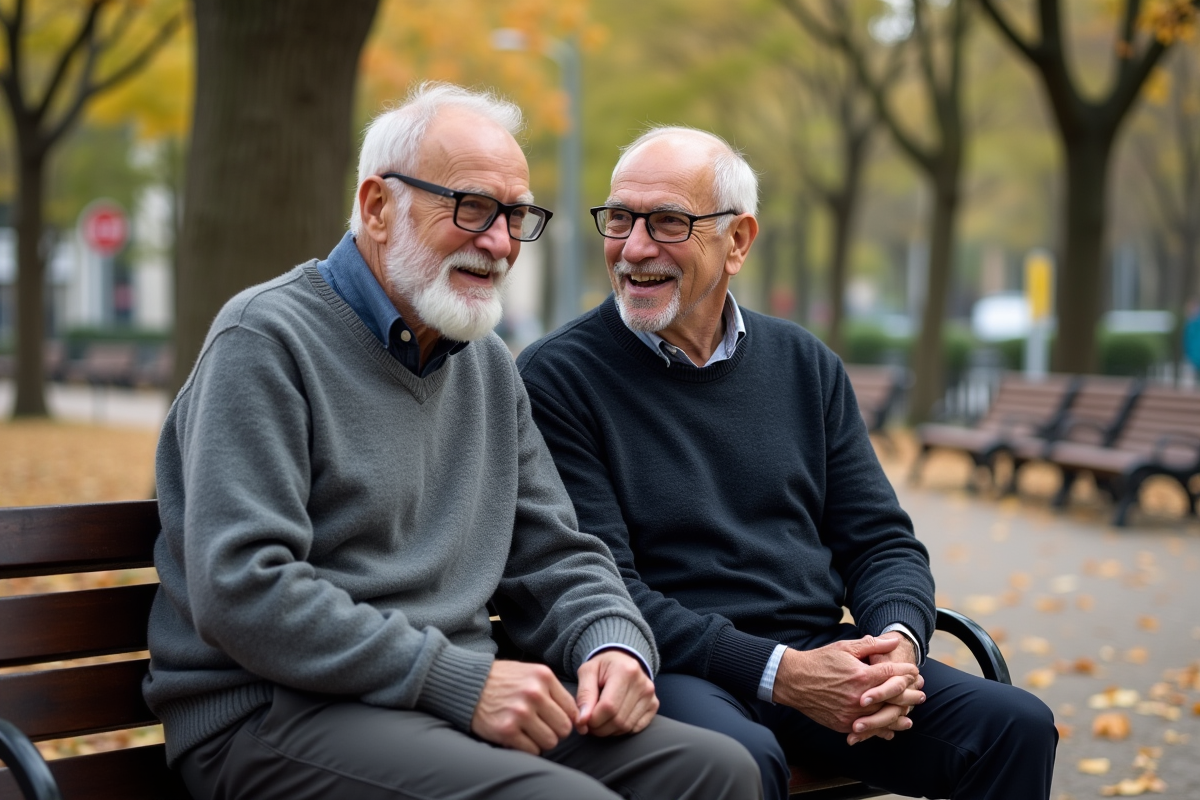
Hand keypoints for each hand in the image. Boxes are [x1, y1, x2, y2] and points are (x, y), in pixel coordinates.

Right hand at [470, 660, 577, 753]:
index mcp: (544, 677)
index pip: (572, 709)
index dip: (566, 719)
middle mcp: (534, 694)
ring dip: (541, 741)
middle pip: (564, 728)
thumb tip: (578, 719)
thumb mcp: (531, 674)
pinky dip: (527, 748)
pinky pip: (532, 751)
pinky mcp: (506, 730)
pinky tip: (517, 736)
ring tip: (528, 731)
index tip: (556, 721)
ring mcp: (520, 713)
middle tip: (541, 727)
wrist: (469, 684)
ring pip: (550, 741)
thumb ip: (554, 691)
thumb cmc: (504, 681)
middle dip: (555, 731)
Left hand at [574, 649, 658, 736]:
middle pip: (618, 720)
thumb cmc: (603, 667)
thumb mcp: (588, 672)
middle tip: (589, 723)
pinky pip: (636, 728)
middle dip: (599, 728)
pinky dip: (621, 730)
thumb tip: (583, 721)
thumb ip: (584, 695)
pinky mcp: (654, 705)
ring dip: (609, 731)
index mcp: (625, 671)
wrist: (623, 660)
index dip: (593, 719)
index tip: (583, 720)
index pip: (609, 707)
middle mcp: (642, 683)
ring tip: (600, 721)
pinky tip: (613, 720)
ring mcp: (651, 695)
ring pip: (626, 727)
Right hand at [772, 636, 919, 743]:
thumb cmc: (819, 661)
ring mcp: (852, 713)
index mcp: (861, 676)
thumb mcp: (845, 648)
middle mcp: (860, 697)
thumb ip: (872, 645)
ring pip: (884, 718)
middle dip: (910, 696)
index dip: (907, 673)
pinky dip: (881, 730)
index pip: (893, 674)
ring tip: (910, 715)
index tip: (915, 672)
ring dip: (900, 716)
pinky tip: (890, 730)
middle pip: (893, 698)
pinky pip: (868, 730)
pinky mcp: (844, 724)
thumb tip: (894, 641)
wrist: (794, 681)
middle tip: (921, 694)